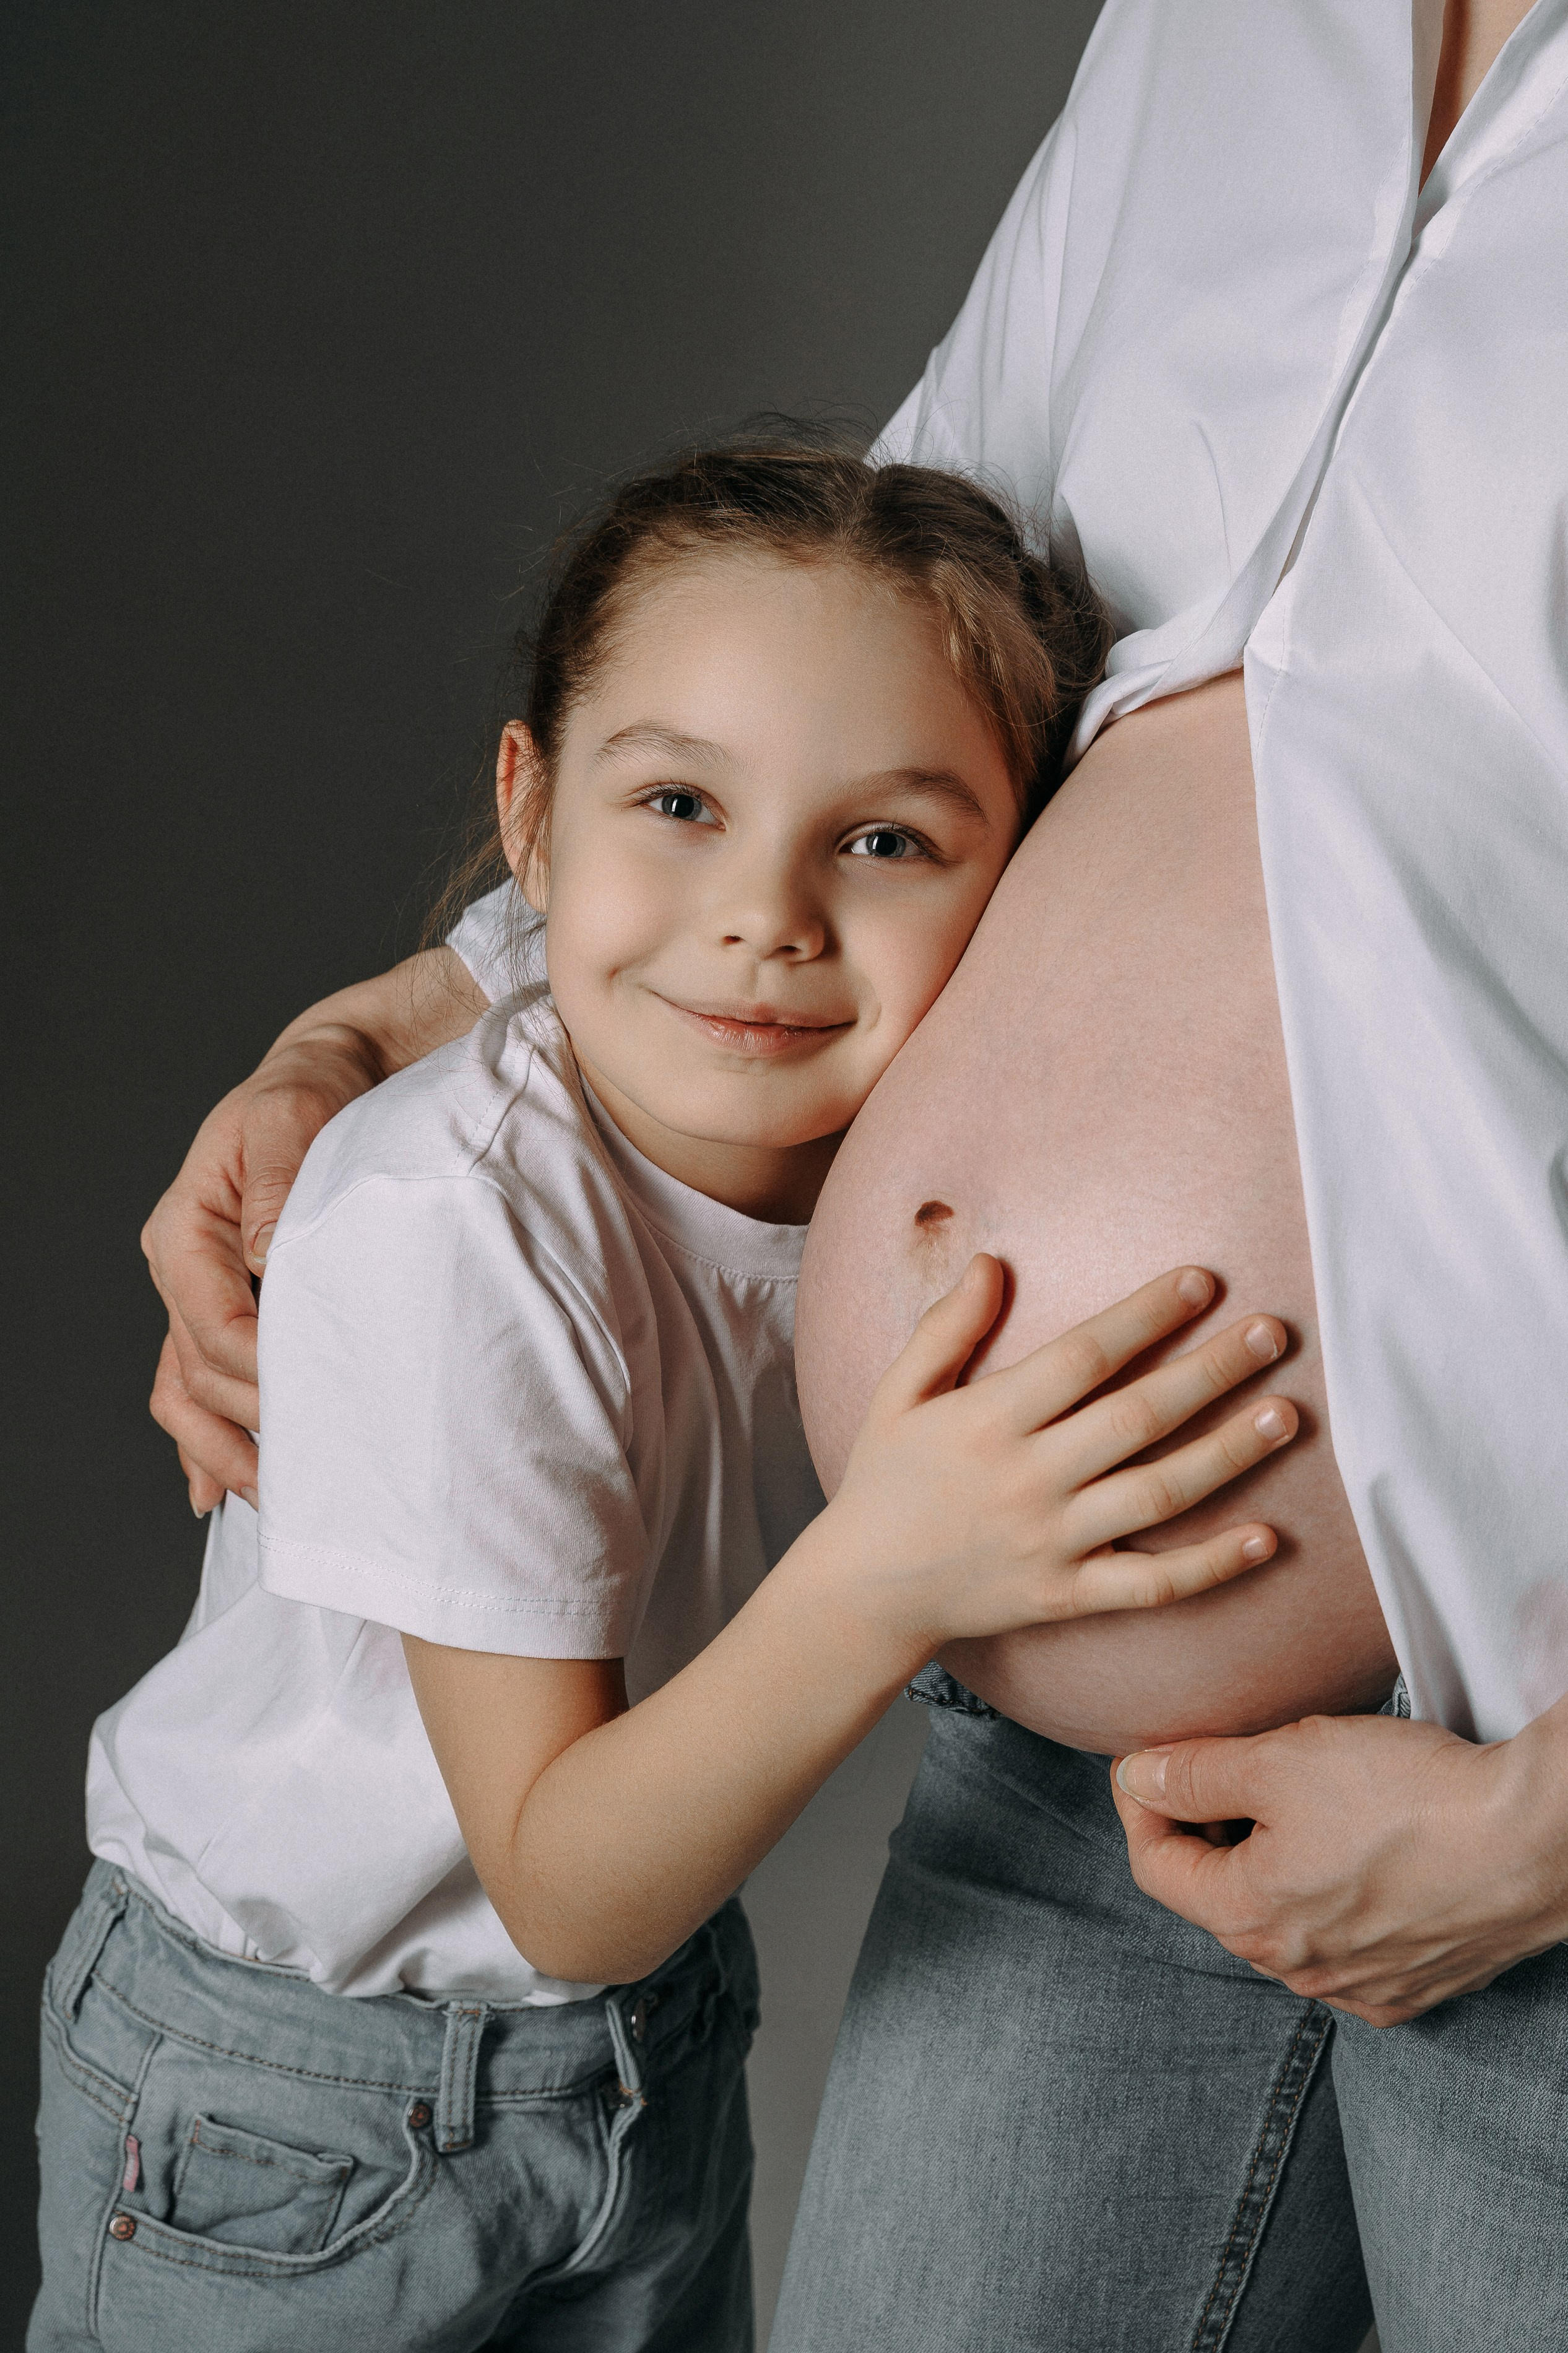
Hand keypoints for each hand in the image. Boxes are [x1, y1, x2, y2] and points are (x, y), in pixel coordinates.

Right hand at [142, 948, 486, 1511]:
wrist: (340, 1074)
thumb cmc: (319, 1088)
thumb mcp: (297, 1111)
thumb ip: (276, 1182)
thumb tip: (264, 1256)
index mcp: (186, 1228)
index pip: (214, 1325)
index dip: (264, 1372)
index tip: (327, 1399)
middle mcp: (184, 1270)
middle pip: (202, 1373)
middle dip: (252, 1424)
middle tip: (323, 1467)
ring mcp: (202, 1296)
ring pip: (188, 1395)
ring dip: (224, 1453)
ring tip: (277, 1499)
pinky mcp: (232, 1312)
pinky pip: (200, 1390)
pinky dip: (210, 1444)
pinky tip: (223, 1494)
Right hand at [822, 1256, 1298, 1649]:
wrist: (864, 1591)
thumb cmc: (885, 1480)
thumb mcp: (898, 1394)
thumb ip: (946, 1327)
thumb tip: (992, 1261)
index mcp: (988, 1421)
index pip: (1084, 1356)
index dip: (1147, 1314)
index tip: (1203, 1281)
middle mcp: (1028, 1480)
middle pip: (1138, 1417)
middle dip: (1211, 1371)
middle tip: (1275, 1333)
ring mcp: (1052, 1543)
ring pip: (1159, 1494)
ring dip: (1229, 1454)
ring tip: (1287, 1416)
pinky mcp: (1068, 1596)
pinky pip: (1151, 1583)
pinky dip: (1211, 1565)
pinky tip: (1266, 1538)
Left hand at [1111, 1699, 1567, 2023]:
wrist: (1532, 1839)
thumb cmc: (1406, 1797)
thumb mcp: (1278, 1760)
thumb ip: (1194, 1773)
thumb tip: (1138, 1776)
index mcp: (1250, 1921)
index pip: (1157, 1865)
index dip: (1141, 1802)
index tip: (1146, 1758)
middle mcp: (1298, 1973)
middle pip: (1217, 1894)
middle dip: (1205, 1830)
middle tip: (1219, 1767)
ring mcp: (1360, 1988)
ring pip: (1282, 1918)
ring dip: (1268, 1862)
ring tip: (1291, 1799)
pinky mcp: (1412, 1986)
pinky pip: (1344, 1942)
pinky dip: (1329, 1896)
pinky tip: (1351, 1849)